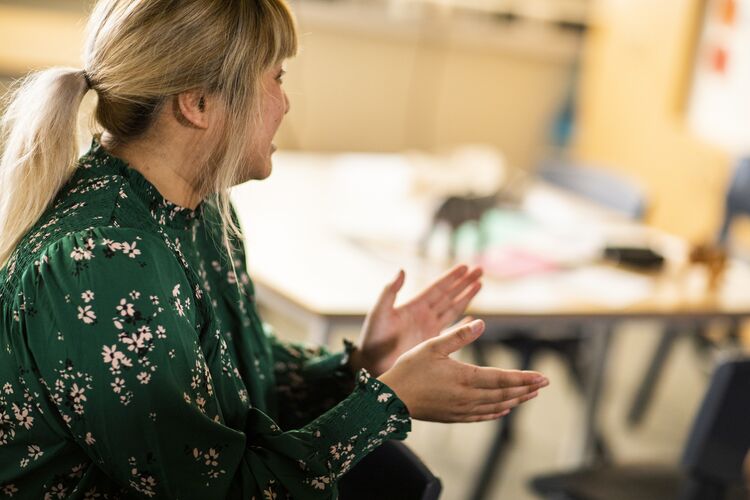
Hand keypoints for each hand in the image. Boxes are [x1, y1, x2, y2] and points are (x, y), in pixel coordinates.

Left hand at [352, 265, 481, 376]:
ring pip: (453, 310)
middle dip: (464, 283)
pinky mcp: (431, 344)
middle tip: (479, 270)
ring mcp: (429, 329)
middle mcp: (424, 315)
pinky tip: (473, 319)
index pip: (437, 288)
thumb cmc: (372, 338)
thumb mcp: (379, 312)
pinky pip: (451, 332)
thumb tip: (401, 270)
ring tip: (479, 285)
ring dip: (466, 298)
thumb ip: (390, 292)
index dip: (451, 277)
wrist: (371, 363)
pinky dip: (463, 325)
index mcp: (414, 306)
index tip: (465, 266)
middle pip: (449, 295)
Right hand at [378, 319, 548, 422]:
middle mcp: (467, 397)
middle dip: (525, 389)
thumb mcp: (432, 345)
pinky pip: (482, 416)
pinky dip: (497, 412)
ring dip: (515, 400)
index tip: (542, 377)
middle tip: (543, 385)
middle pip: (504, 394)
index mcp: (465, 377)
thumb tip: (481, 323)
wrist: (391, 399)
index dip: (524, 378)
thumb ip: (458, 335)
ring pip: (496, 406)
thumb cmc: (409, 369)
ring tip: (529, 396)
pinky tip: (503, 409)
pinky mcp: (453, 417)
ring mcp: (461, 409)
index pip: (502, 378)